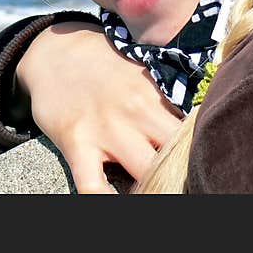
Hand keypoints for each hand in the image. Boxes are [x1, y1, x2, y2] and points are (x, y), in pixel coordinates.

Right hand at [16, 20, 183, 192]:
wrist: (53, 52)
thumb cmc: (100, 64)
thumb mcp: (138, 72)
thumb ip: (164, 99)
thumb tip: (193, 124)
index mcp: (154, 95)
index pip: (192, 131)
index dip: (198, 151)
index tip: (199, 163)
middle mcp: (135, 111)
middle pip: (176, 155)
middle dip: (181, 173)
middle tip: (181, 183)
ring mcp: (105, 128)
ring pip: (146, 173)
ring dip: (152, 187)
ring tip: (153, 191)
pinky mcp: (76, 141)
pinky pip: (92, 185)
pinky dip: (104, 199)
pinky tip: (113, 200)